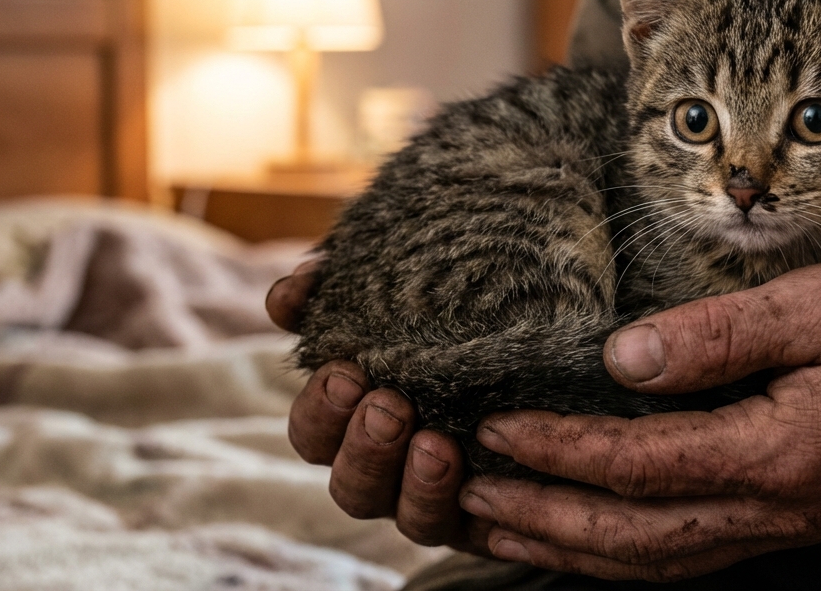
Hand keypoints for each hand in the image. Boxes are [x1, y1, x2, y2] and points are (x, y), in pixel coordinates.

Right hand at [268, 259, 475, 548]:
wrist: (534, 341)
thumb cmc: (447, 314)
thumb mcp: (393, 293)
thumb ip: (332, 293)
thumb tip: (286, 298)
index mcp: (355, 424)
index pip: (312, 435)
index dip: (320, 411)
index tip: (346, 373)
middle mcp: (390, 471)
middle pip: (351, 486)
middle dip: (365, 448)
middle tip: (389, 407)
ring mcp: (437, 499)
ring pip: (409, 518)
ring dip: (415, 484)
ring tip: (436, 443)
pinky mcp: (489, 513)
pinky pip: (474, 528)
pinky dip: (472, 503)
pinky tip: (482, 472)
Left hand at [458, 255, 820, 580]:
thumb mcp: (819, 303)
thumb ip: (721, 333)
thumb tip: (622, 358)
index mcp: (775, 452)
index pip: (640, 463)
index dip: (560, 449)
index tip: (498, 427)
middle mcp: (770, 509)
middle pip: (632, 535)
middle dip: (542, 516)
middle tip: (467, 493)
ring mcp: (776, 525)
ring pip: (651, 560)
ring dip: (567, 548)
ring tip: (497, 527)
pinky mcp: (780, 520)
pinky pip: (683, 557)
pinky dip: (616, 556)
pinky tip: (578, 539)